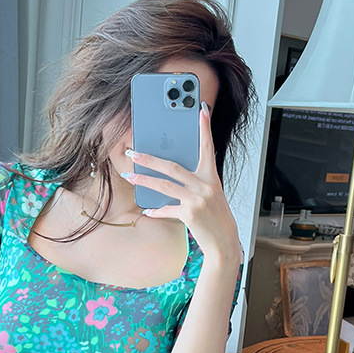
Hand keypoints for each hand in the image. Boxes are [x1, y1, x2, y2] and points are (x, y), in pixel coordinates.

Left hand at [123, 102, 241, 260]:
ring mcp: (197, 200)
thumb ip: (195, 181)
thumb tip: (170, 172)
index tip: (202, 110)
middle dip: (150, 159)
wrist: (224, 242)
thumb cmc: (215, 217)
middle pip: (172, 167)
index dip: (205, 128)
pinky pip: (167, 209)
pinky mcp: (190, 214)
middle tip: (133, 152)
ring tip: (129, 177)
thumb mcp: (210, 194)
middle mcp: (205, 185)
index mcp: (211, 177)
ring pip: (164, 186)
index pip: (208, 147)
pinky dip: (156, 210)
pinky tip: (147, 210)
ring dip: (143, 181)